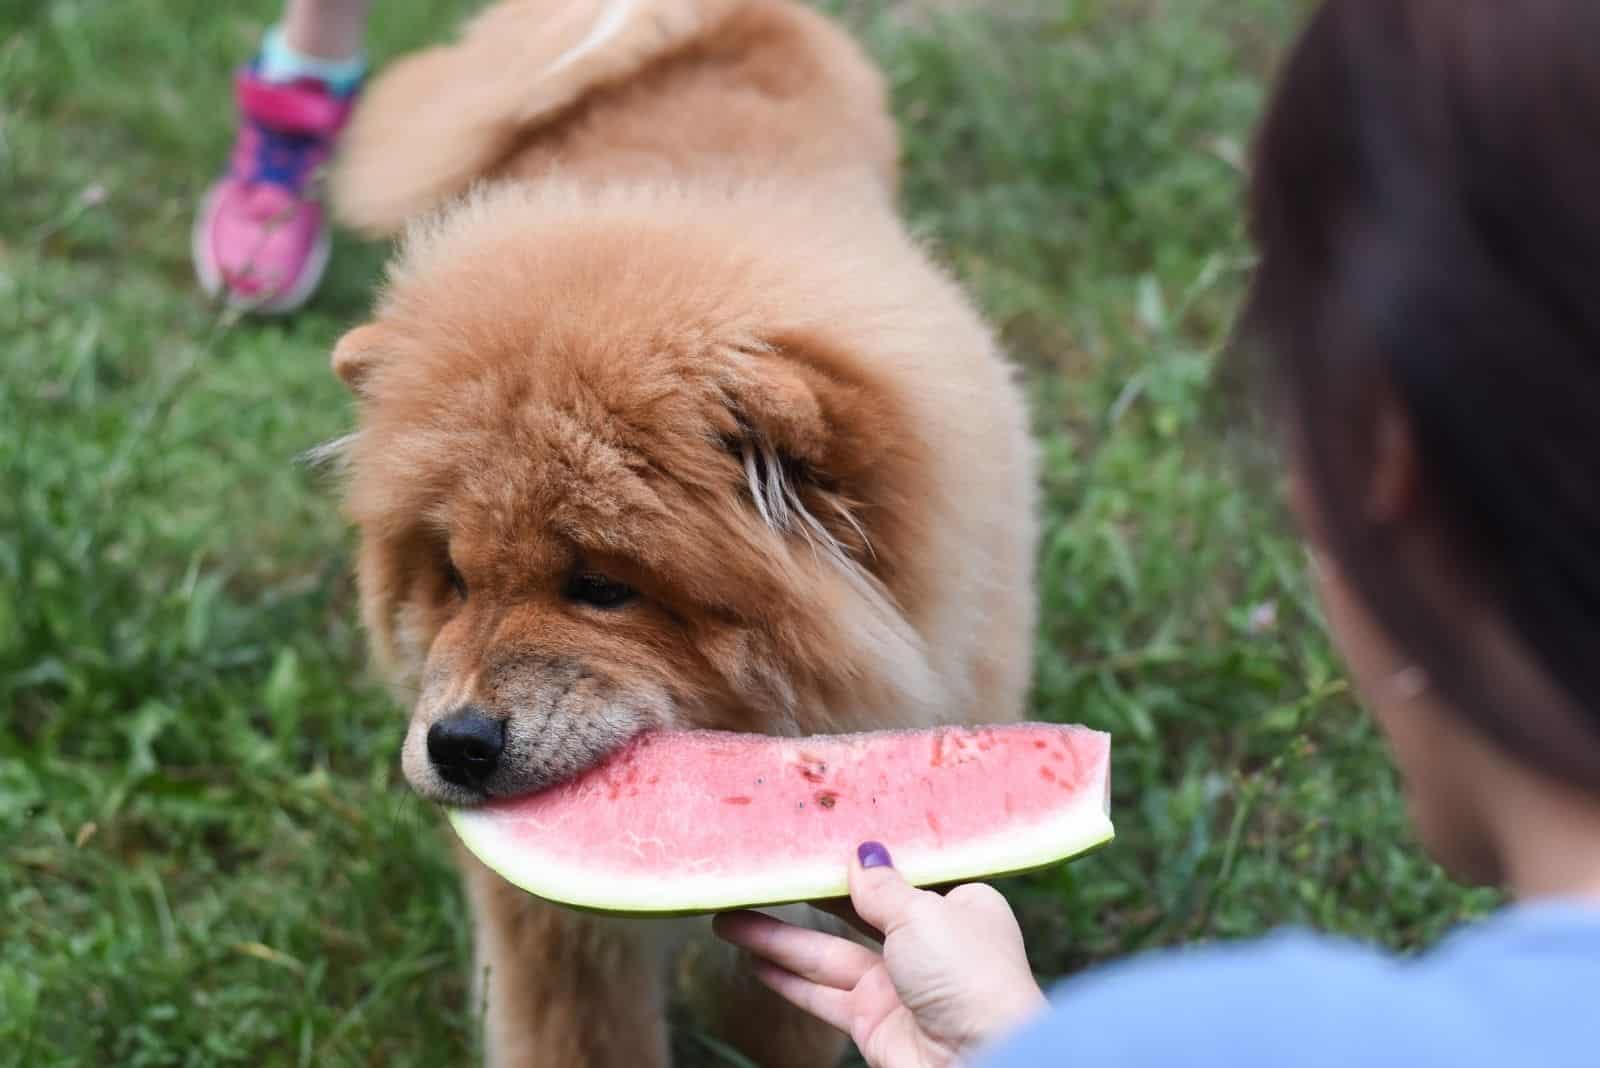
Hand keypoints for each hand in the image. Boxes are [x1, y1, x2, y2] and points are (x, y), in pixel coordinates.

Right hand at [713, 842, 1046, 1067]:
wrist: (979, 1064)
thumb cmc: (968, 976)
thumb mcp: (923, 912)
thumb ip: (882, 885)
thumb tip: (861, 852)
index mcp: (959, 905)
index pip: (904, 873)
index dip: (863, 857)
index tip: (822, 834)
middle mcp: (928, 943)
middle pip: (856, 911)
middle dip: (809, 895)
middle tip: (763, 872)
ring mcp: (898, 985)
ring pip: (827, 953)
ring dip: (777, 937)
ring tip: (728, 918)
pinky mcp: (873, 1022)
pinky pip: (822, 993)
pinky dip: (786, 979)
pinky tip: (752, 961)